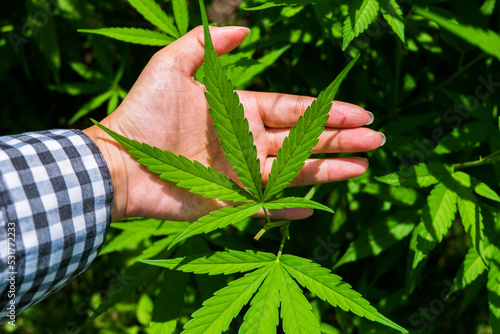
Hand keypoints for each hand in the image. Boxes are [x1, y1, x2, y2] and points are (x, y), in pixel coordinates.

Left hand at [83, 26, 383, 221]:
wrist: (118, 161)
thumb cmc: (144, 113)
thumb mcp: (171, 66)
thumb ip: (206, 45)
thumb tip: (244, 28)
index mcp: (241, 112)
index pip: (293, 110)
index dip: (327, 112)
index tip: (360, 113)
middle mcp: (247, 143)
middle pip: (303, 140)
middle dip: (340, 139)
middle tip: (377, 140)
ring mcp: (241, 174)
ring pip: (295, 171)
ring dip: (329, 170)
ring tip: (364, 167)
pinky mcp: (230, 202)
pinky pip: (267, 206)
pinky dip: (290, 209)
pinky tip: (318, 208)